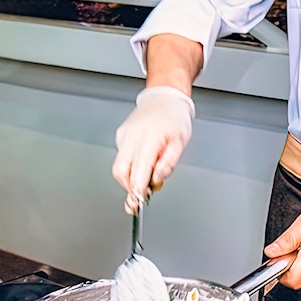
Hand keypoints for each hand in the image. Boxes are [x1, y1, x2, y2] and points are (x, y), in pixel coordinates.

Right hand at [112, 86, 194, 211]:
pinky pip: (122, 156)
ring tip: (143, 184)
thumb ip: (168, 163)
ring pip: (119, 166)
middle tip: (137, 201)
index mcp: (151, 138)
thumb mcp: (180, 142)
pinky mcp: (121, 135)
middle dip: (129, 189)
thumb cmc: (175, 119)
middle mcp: (134, 136)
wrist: (165, 98)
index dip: (138, 189)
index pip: (140, 170)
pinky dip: (130, 166)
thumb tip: (157, 180)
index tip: (139, 202)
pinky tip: (142, 163)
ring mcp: (125, 135)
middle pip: (123, 171)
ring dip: (129, 180)